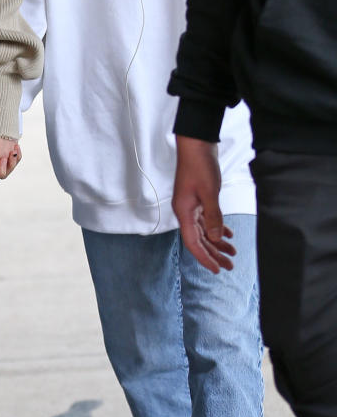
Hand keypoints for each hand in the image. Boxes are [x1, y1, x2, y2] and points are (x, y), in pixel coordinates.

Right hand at [172, 135, 233, 272]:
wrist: (196, 145)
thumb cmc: (200, 166)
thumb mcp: (209, 192)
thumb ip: (213, 216)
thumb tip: (216, 239)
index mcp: (184, 212)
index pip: (193, 242)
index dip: (204, 258)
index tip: (216, 270)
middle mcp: (186, 212)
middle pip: (200, 240)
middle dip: (214, 254)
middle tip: (229, 267)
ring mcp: (191, 206)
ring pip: (204, 231)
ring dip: (217, 243)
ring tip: (232, 254)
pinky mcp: (198, 200)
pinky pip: (207, 220)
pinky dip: (217, 228)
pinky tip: (227, 235)